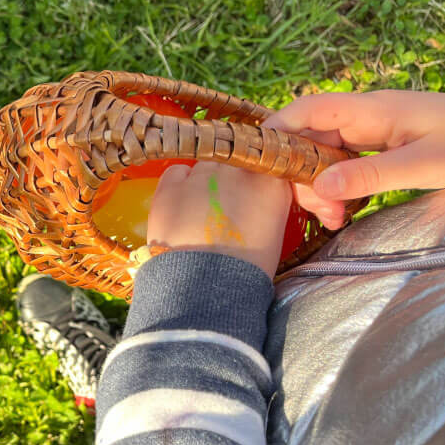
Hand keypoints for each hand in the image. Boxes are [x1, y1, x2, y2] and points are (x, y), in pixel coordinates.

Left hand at [146, 161, 290, 278]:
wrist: (205, 286)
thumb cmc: (246, 268)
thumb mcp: (273, 231)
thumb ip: (267, 201)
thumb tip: (255, 193)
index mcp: (271, 182)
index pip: (265, 158)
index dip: (256, 171)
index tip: (250, 184)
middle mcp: (237, 170)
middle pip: (234, 160)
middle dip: (229, 178)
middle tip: (224, 205)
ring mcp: (202, 175)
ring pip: (205, 165)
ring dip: (204, 182)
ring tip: (200, 213)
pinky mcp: (170, 186)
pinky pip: (176, 172)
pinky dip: (178, 184)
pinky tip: (180, 206)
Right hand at [264, 90, 444, 228]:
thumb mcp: (428, 165)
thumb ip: (373, 175)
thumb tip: (321, 187)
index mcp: (373, 110)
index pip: (307, 109)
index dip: (276, 131)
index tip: (259, 165)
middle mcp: (366, 116)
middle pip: (310, 137)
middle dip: (302, 175)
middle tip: (320, 213)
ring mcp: (374, 130)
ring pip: (325, 153)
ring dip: (319, 185)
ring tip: (334, 217)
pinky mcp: (383, 144)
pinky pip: (345, 162)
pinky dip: (337, 186)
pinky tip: (344, 209)